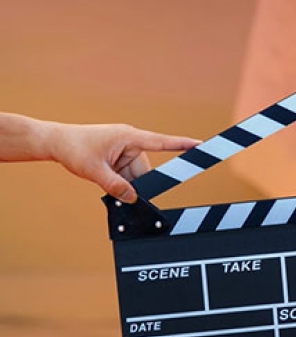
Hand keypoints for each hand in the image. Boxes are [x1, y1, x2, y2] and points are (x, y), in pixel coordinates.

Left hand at [45, 122, 198, 202]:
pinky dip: (121, 183)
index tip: (200, 145)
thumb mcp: (94, 170)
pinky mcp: (119, 158)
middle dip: (135, 184)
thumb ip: (115, 186)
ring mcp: (125, 151)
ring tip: (105, 182)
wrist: (55, 142)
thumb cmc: (73, 147)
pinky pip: (128, 176)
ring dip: (125, 184)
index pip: (161, 142)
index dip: (182, 145)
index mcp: (129, 137)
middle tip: (120, 192)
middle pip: (146, 171)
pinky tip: (107, 181)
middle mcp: (131, 142)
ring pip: (137, 176)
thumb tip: (132, 199)